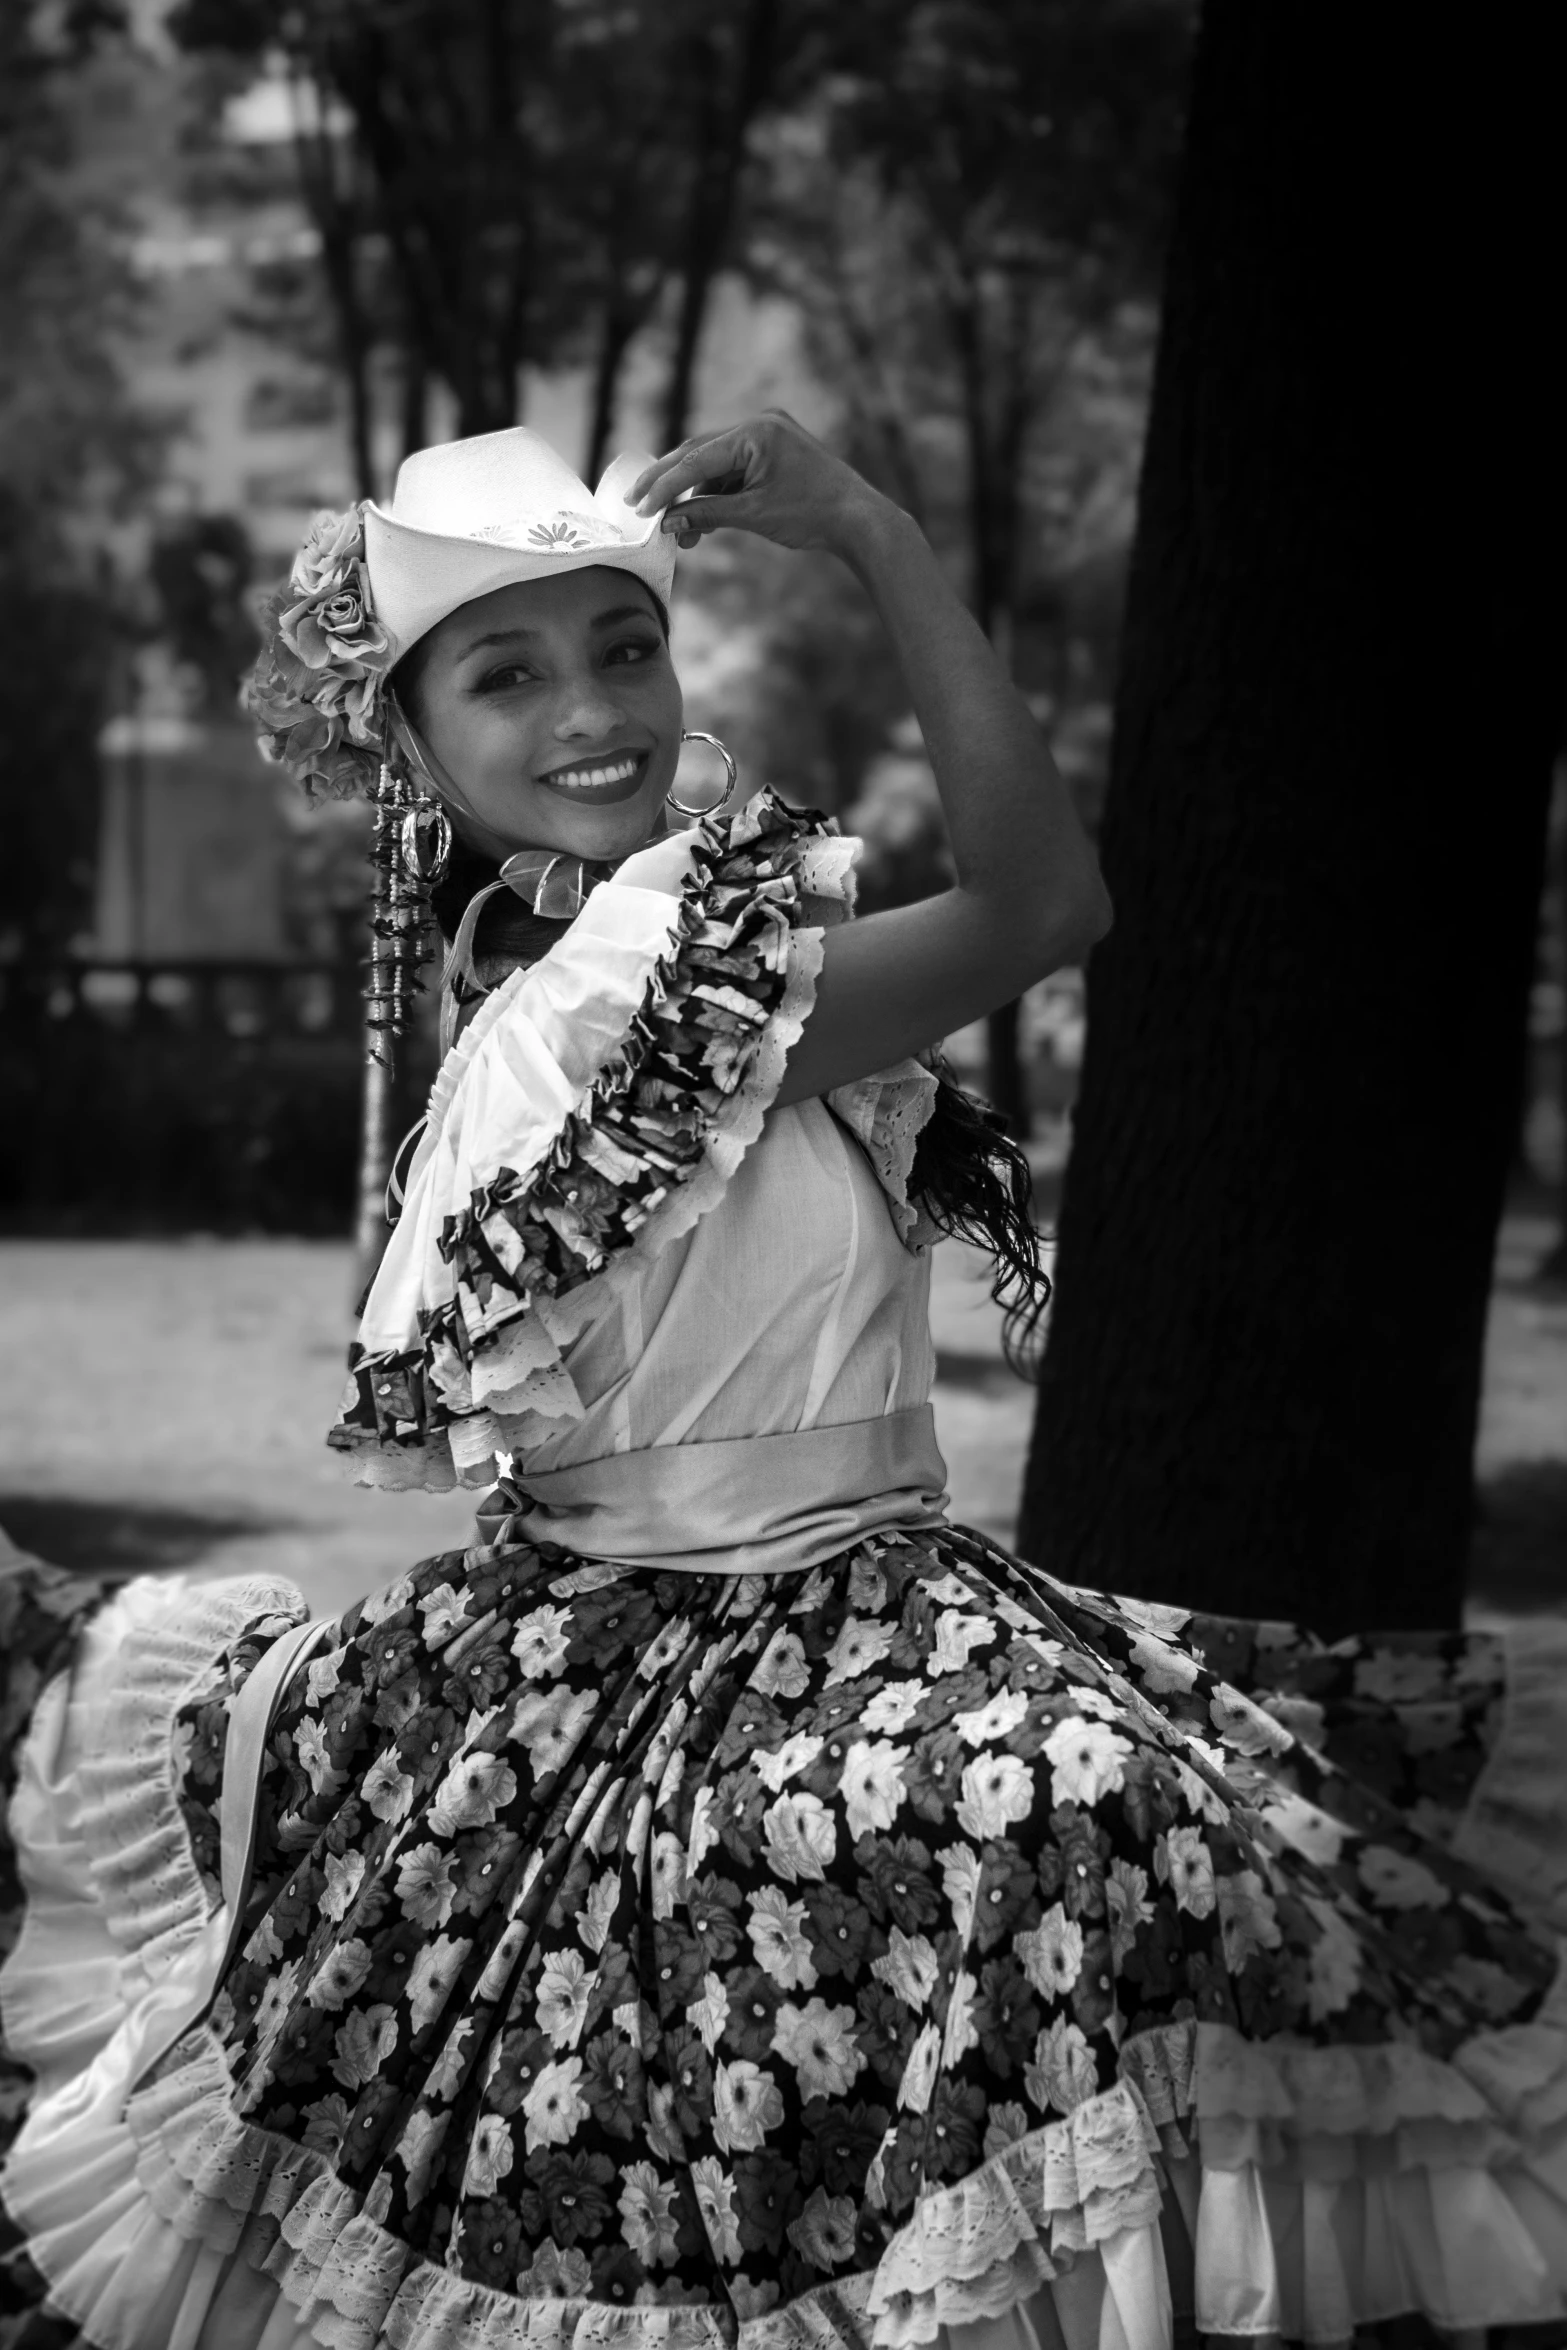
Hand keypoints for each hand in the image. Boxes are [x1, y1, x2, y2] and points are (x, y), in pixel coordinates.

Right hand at [625, 411, 893, 557]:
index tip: (641, 508)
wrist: (860, 520)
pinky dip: (716, 495)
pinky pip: (734, 471)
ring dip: (694, 496)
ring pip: (715, 465)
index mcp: (756, 431)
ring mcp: (768, 436)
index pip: (696, 458)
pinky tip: (701, 521)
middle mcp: (760, 425)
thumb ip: (707, 514)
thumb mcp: (754, 515)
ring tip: (679, 530)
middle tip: (638, 504)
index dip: (664, 486)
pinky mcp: (773, 453)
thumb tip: (668, 522)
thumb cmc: (813, 515)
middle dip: (669, 483)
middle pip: (699, 453)